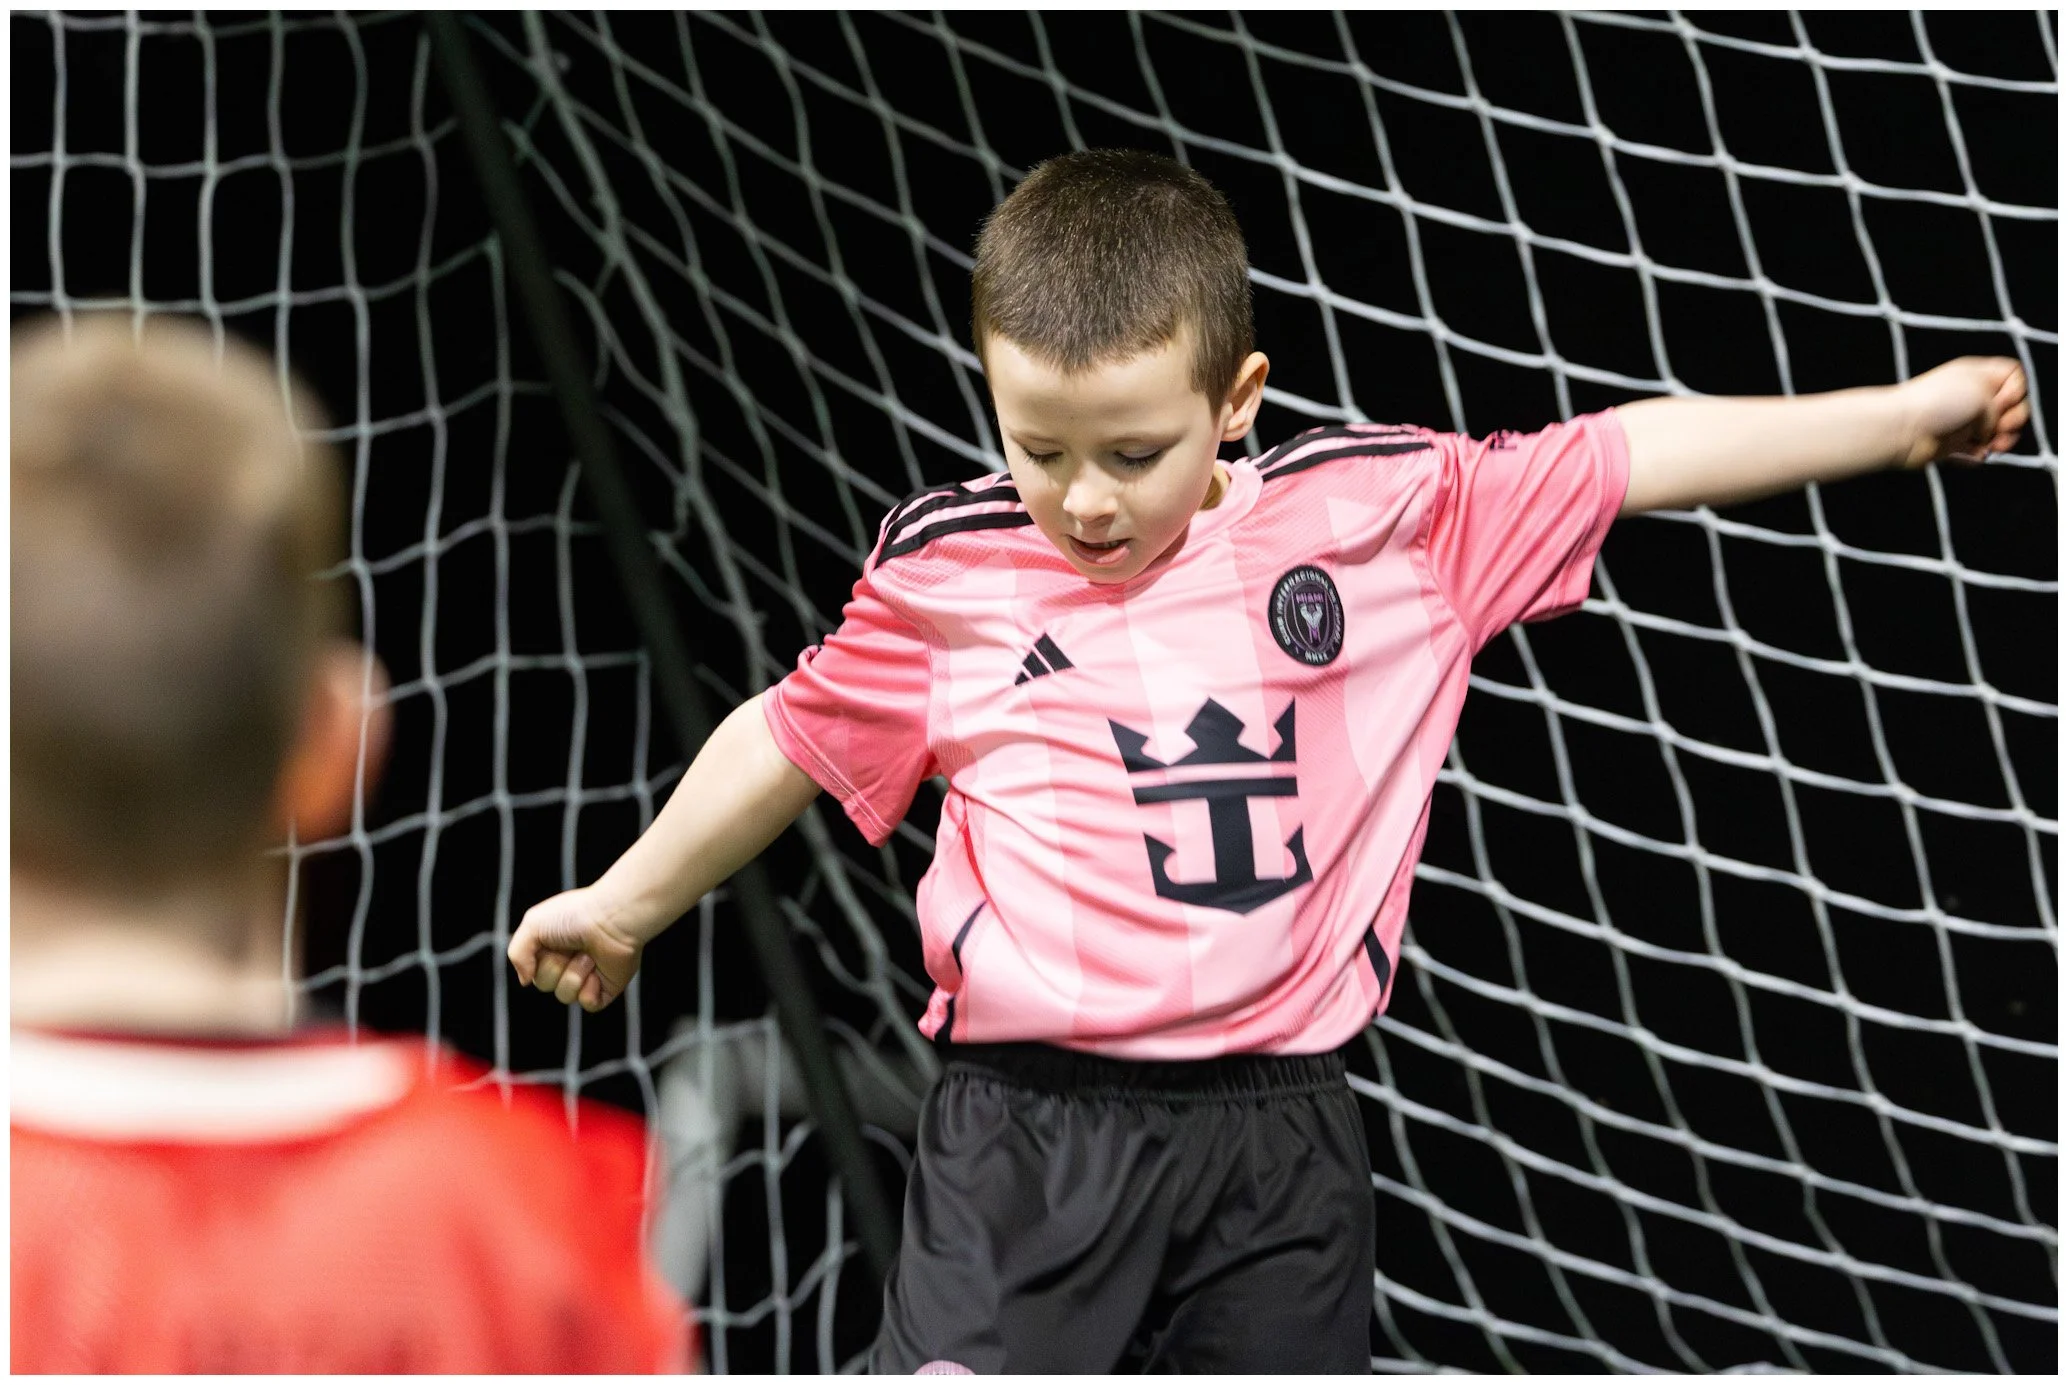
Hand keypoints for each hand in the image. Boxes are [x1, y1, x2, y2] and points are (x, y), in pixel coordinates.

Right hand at [509, 885, 649, 1012]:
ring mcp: (588, 976)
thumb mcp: (532, 924)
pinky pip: (588, 1004)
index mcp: (552, 947)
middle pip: (545, 984)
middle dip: (555, 967)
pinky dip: (590, 990)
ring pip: (565, 996)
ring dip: (574, 975)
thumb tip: (525, 981)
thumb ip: (517, 953)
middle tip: (573, 947)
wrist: (612, 919)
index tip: (550, 942)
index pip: (532, 970)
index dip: (537, 960)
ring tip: (589, 956)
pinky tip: (598, 972)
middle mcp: (569, 962)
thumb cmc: (575, 916)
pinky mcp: (606, 987)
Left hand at [1898, 357, 2029, 468]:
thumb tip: (1991, 429)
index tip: (2003, 400)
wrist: (1900, 429)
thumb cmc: (1936, 403)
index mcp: (1978, 376)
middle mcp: (1972, 397)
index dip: (2016, 390)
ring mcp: (1963, 422)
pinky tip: (1976, 453)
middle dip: (2014, 418)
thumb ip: (2001, 406)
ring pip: (1998, 432)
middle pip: (2012, 407)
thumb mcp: (1980, 391)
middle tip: (2000, 425)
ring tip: (1993, 445)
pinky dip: (1981, 454)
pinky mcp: (1953, 445)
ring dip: (2003, 440)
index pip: (2013, 377)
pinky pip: (1978, 451)